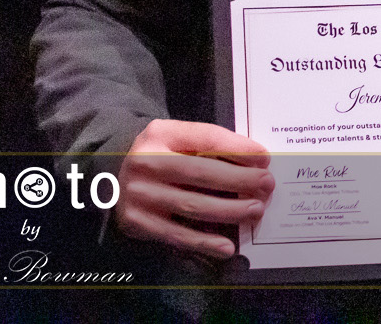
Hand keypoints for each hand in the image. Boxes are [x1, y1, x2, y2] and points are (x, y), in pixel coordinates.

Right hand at [116, 119, 272, 258]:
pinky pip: (177, 235)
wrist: (113, 176)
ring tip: (256, 210)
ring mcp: (139, 195)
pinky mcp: (137, 222)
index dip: (238, 149)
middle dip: (240, 181)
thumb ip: (210, 142)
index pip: (206, 138)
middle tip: (267, 185)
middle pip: (201, 173)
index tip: (264, 158)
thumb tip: (255, 159)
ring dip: (230, 211)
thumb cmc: (161, 155)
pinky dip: (205, 242)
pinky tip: (227, 246)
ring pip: (193, 205)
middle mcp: (145, 163)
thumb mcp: (178, 137)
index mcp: (160, 134)